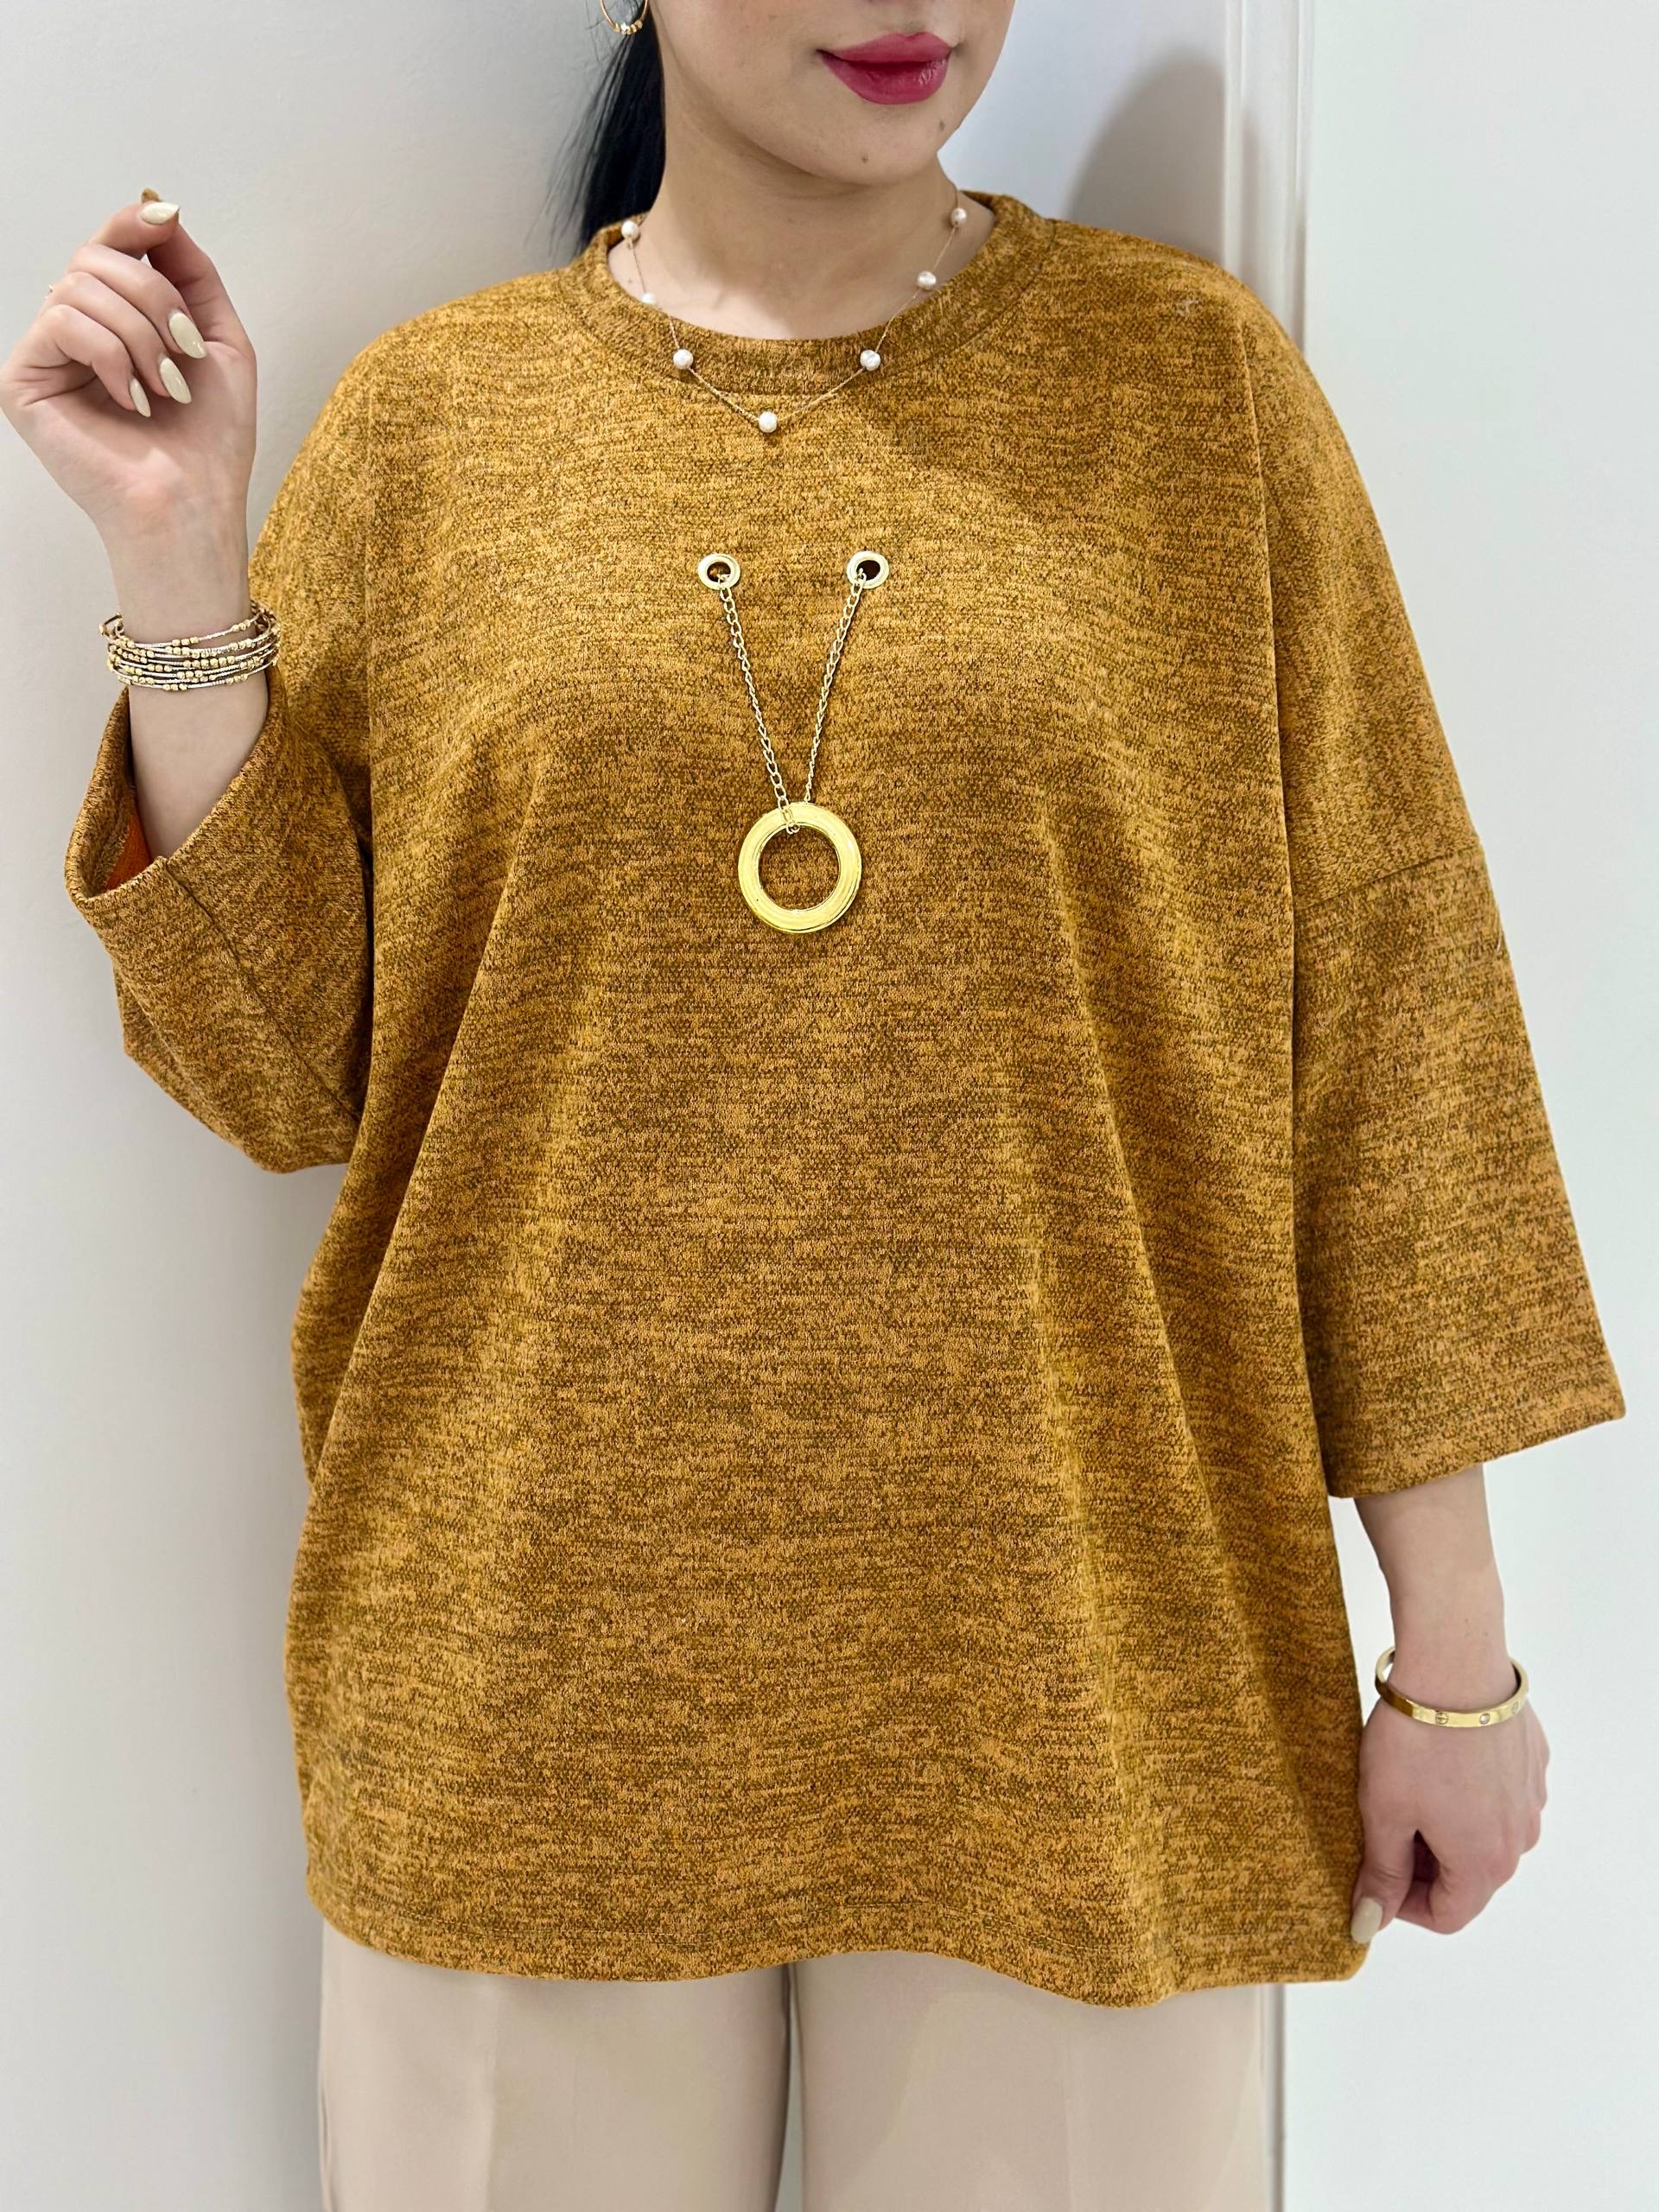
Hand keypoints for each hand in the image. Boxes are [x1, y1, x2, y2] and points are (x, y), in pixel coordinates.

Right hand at [0, 193, 254, 545]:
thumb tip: (154, 206)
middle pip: (97, 258)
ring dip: (141, 335)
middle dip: (154, 299)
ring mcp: (47, 356)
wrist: (194, 505)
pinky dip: (111, 356)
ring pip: (80, 285)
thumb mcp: (220, 340)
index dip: (135, 225)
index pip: (110, 247)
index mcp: (118, 322)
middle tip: (185, 355)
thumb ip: (190, 271)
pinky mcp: (24, 381)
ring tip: (165, 388)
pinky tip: (132, 399)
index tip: (169, 221)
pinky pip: (63, 321)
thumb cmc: (210, 443)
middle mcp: (77, 333)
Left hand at [1350, 1645, 1547, 1939]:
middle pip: (1469, 1877)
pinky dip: (1468, 1792)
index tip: (1372, 1876)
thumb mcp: (1383, 1812)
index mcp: (1485, 1864)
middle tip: (1381, 1828)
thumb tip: (1369, 1924)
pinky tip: (1438, 1760)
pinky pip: (1499, 1795)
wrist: (1454, 1663)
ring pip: (1484, 1834)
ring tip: (1406, 1790)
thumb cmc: (1415, 1742)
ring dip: (1446, 1827)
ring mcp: (1531, 1798)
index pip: (1447, 1916)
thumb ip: (1381, 1874)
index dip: (1403, 1905)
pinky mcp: (1531, 1760)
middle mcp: (1520, 1839)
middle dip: (1423, 1865)